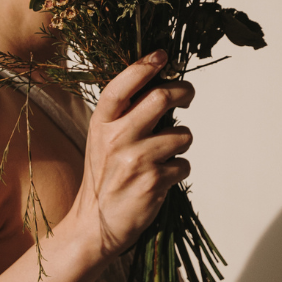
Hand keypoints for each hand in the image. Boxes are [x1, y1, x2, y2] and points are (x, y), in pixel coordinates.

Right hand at [68, 50, 194, 260]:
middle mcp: (117, 137)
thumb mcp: (102, 140)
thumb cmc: (105, 177)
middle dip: (184, 91)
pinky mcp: (155, 182)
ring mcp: (136, 159)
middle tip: (187, 95)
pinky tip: (161, 180)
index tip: (162, 54)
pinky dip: (179, 170)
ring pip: (183, 134)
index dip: (144, 66)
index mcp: (102, 123)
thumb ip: (125, 115)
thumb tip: (161, 86)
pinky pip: (184, 164)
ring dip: (182, 142)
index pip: (122, 85)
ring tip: (164, 155)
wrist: (94, 226)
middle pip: (162, 97)